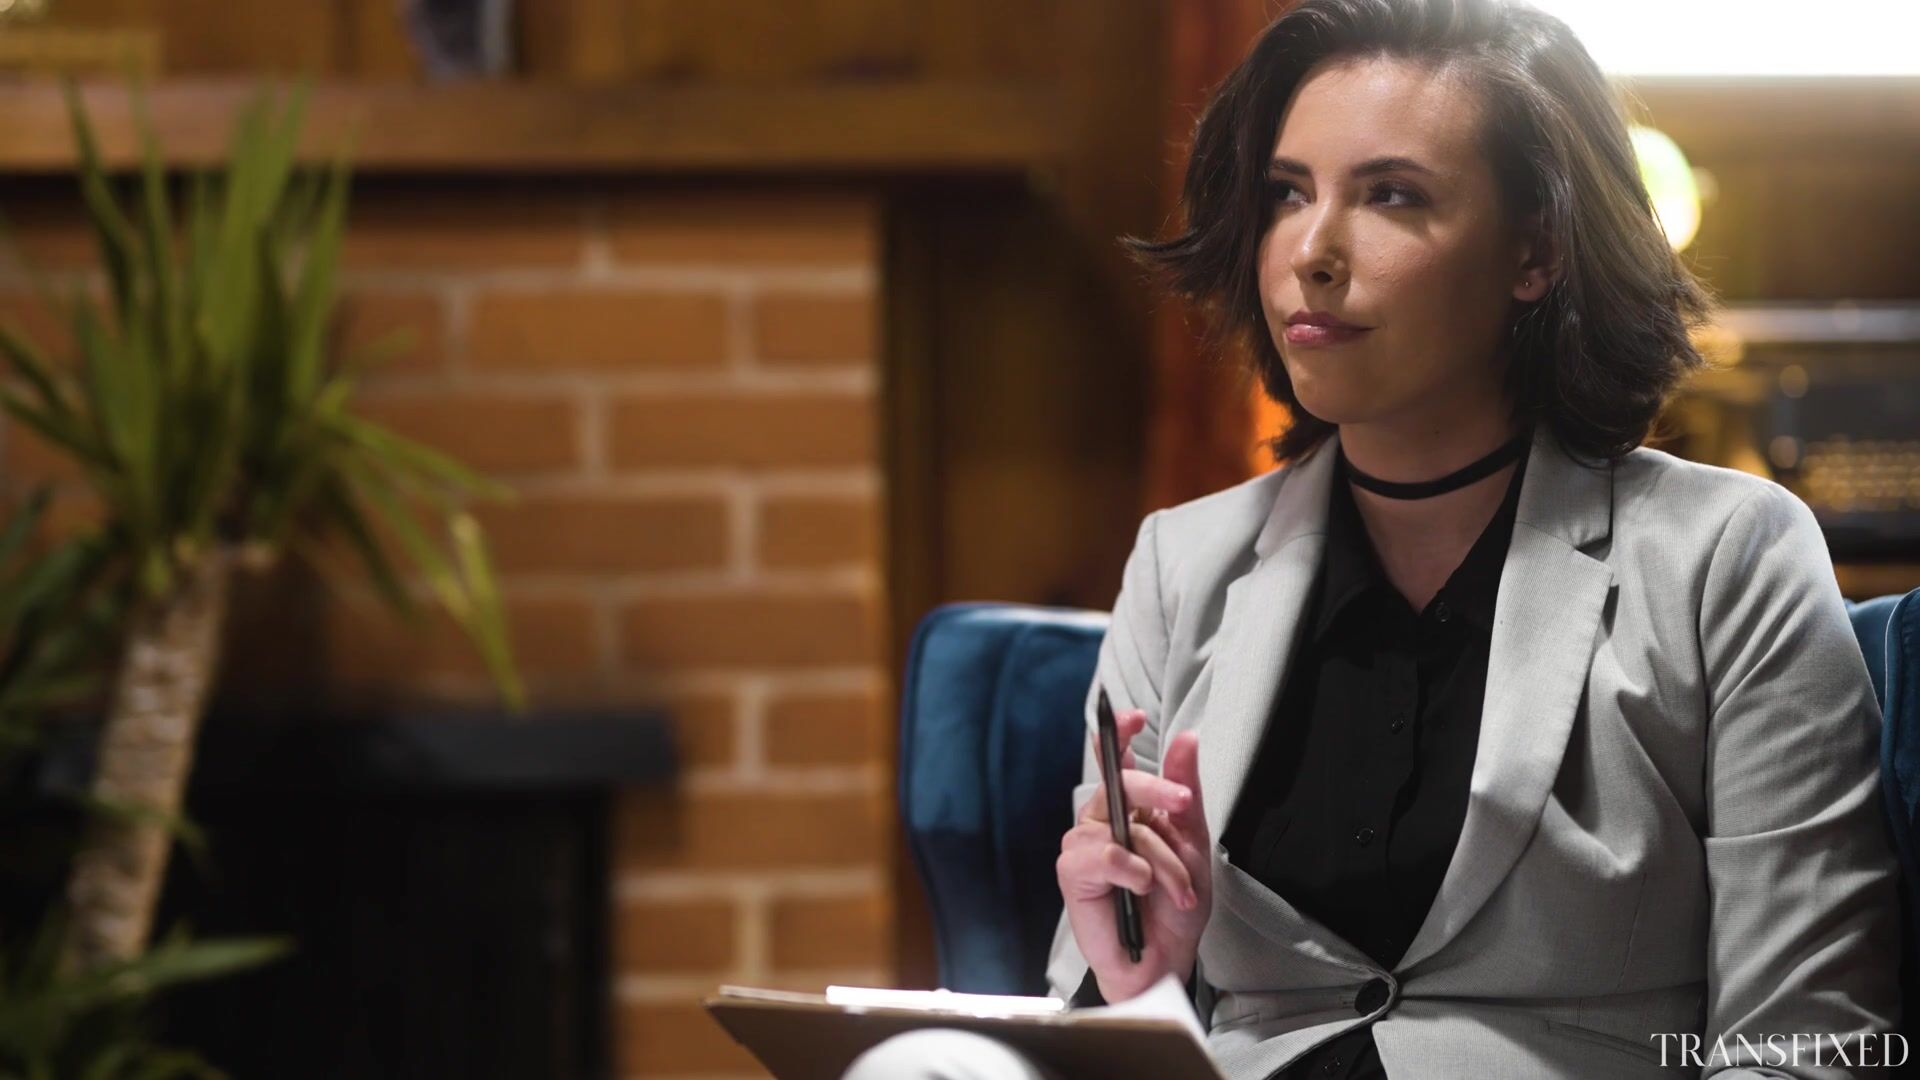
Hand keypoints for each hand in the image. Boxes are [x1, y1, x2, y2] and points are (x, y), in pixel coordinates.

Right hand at [1055, 708, 1210, 1001]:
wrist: (1165, 957)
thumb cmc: (1173, 906)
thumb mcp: (1193, 842)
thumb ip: (1185, 789)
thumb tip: (1185, 739)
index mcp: (1130, 808)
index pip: (1117, 761)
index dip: (1119, 734)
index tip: (1133, 718)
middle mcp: (1103, 820)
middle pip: (1121, 783)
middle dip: (1158, 790)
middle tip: (1183, 804)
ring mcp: (1084, 845)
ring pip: (1123, 827)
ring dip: (1160, 861)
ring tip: (1173, 889)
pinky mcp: (1073, 873)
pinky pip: (1103, 855)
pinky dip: (1131, 871)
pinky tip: (1140, 889)